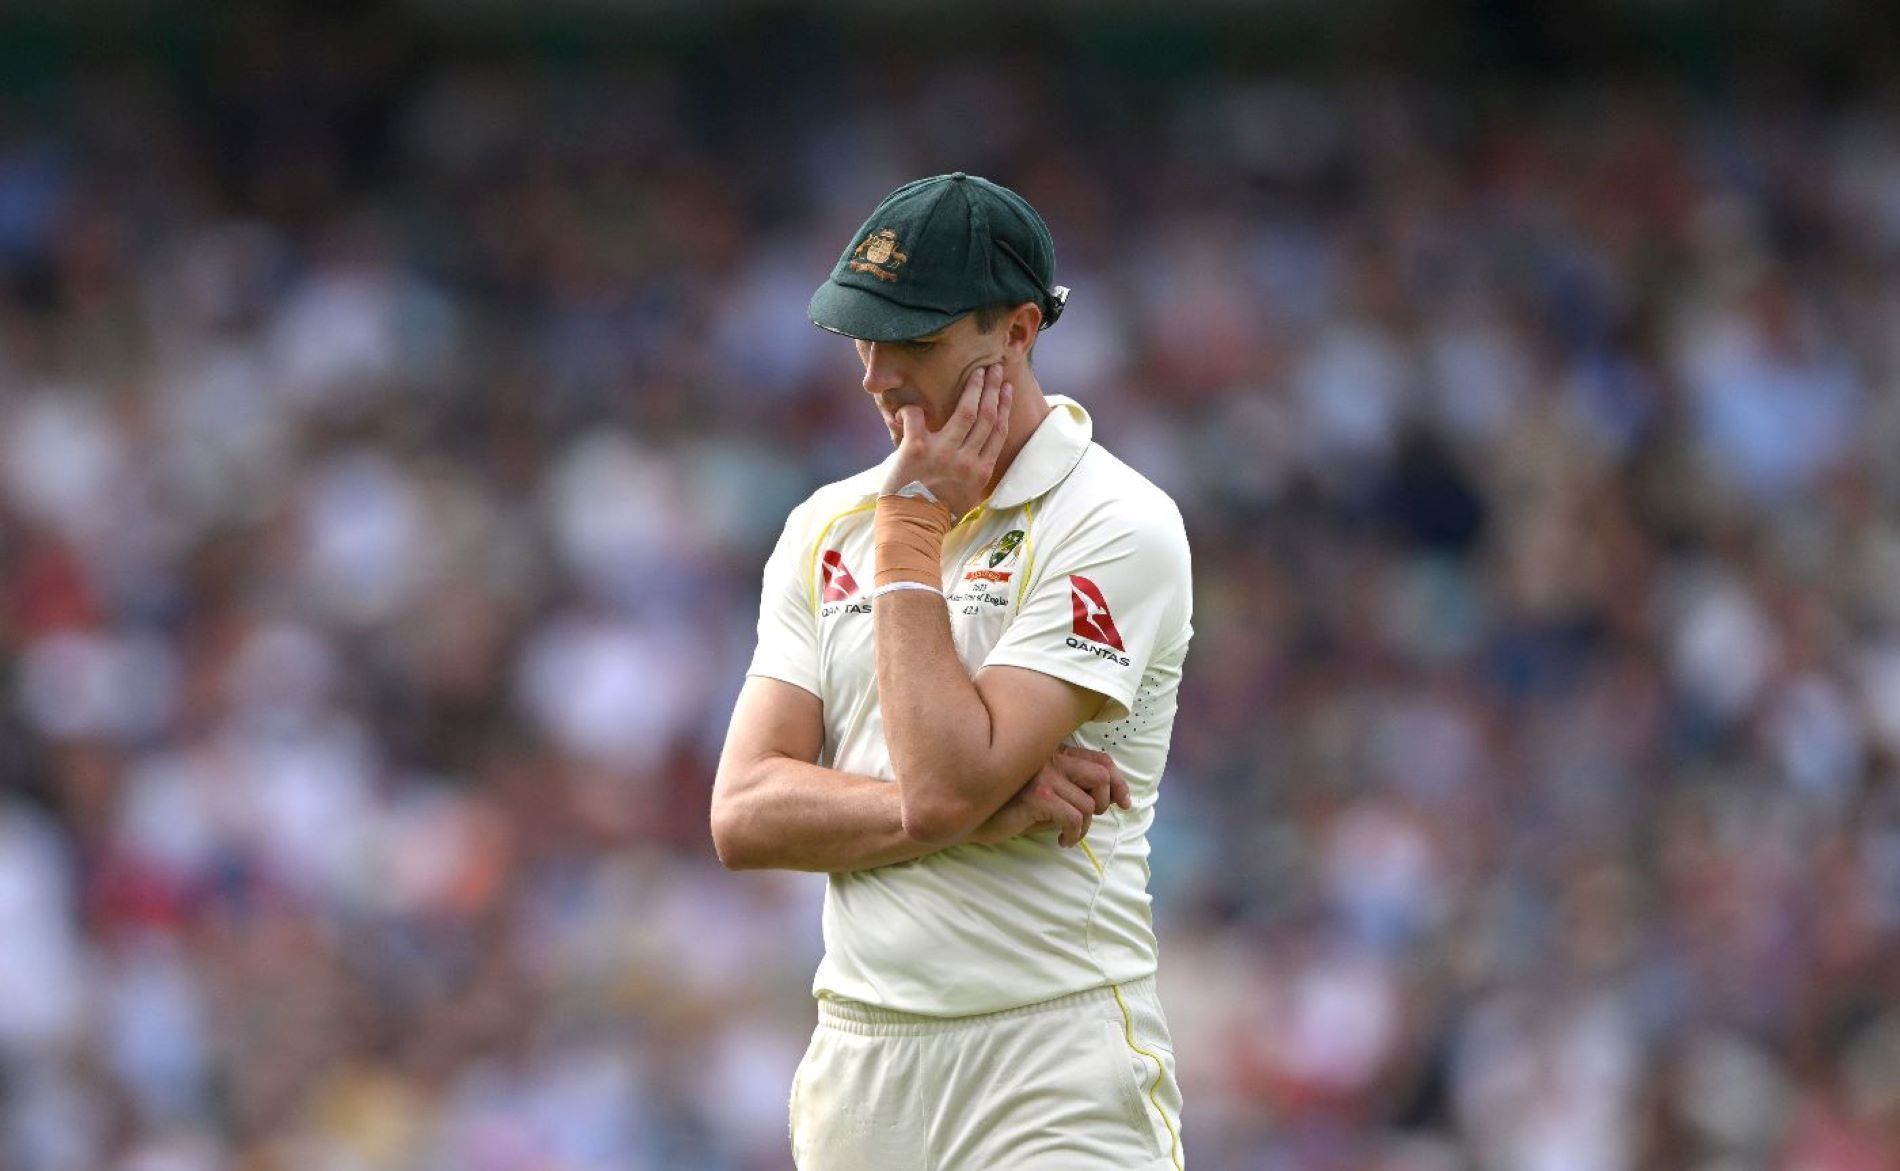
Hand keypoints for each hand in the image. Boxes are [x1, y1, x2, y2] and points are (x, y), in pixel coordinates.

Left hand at [880, 363, 1012, 517]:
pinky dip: (912, 409)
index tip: (1007, 388)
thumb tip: (978, 458)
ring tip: (978, 371)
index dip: (1003, 406)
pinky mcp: (917, 449)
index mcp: (980, 470)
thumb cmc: (938, 516)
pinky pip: (916, 417)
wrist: (913, 527)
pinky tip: (913, 404)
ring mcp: (943, 452)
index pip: (997, 430)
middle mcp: (966, 459)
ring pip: (965, 412)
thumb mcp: (968, 497)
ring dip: (973, 388)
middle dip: (993, 388)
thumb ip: (974, 474)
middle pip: (986, 415)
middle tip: (995, 367)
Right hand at [967, 746, 1131, 848]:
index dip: (1118, 781)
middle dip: (1104, 801)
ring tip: (1069, 834)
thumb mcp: (1041, 795)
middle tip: (1091, 818)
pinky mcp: (1036, 795)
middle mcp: (1049, 758)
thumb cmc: (1004, 807)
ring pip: (1087, 803)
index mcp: (1052, 753)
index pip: (1099, 759)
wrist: (968, 815)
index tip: (1124, 802)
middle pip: (1100, 775)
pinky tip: (1062, 840)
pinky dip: (1074, 834)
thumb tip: (1103, 802)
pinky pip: (1073, 818)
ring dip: (1084, 826)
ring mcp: (1042, 775)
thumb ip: (1067, 791)